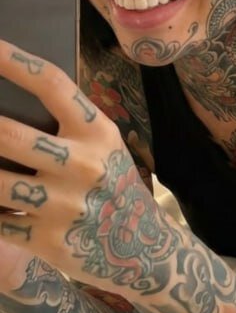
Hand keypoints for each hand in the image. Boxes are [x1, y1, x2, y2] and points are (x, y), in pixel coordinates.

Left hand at [0, 41, 179, 296]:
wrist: (144, 250)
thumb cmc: (110, 186)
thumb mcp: (102, 147)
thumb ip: (66, 124)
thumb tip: (5, 99)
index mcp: (96, 133)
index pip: (51, 84)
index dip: (14, 62)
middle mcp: (82, 165)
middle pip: (10, 136)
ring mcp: (65, 206)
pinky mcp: (49, 242)